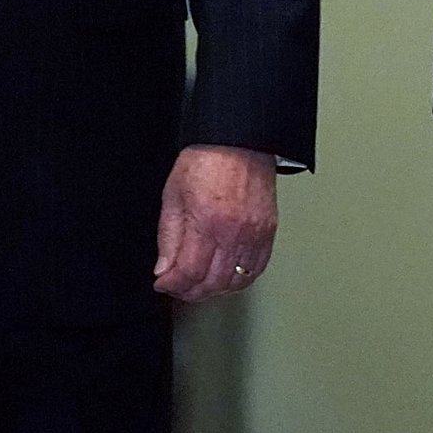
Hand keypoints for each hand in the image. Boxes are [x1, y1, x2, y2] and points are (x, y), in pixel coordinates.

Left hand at [154, 145, 277, 300]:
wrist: (238, 141)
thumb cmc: (205, 161)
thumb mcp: (173, 195)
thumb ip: (168, 237)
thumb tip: (164, 269)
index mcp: (206, 221)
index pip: (189, 272)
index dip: (172, 285)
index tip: (163, 283)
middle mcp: (234, 232)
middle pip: (213, 283)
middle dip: (190, 291)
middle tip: (179, 286)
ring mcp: (255, 234)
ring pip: (235, 282)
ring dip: (214, 289)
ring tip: (200, 283)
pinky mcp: (268, 231)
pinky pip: (256, 269)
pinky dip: (239, 279)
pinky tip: (225, 274)